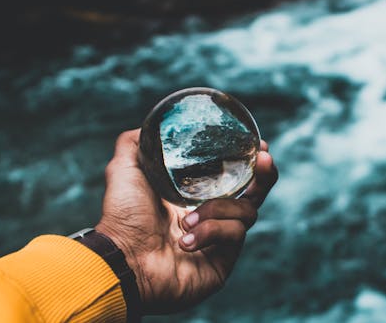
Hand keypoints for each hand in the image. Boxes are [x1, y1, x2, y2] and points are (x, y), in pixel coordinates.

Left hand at [96, 129, 277, 313]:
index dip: (248, 160)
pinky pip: (235, 234)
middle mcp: (211, 216)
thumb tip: (149, 125)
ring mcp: (219, 240)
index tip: (258, 144)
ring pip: (247, 211)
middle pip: (254, 193)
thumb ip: (135, 143)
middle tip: (263, 160)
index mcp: (194, 195)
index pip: (232, 175)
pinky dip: (212, 231)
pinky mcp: (223, 260)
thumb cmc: (122, 217)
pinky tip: (186, 239)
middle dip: (263, 174)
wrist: (123, 259)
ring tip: (186, 218)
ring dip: (219, 207)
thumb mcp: (125, 170)